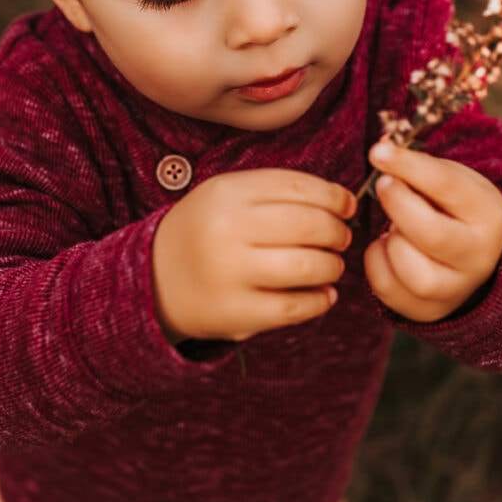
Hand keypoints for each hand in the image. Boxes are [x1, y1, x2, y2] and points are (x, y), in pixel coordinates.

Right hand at [152, 169, 356, 342]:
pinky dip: (320, 300)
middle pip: (308, 225)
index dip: (333, 196)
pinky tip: (323, 293)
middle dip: (337, 231)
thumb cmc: (207, 230)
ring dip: (332, 265)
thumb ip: (278, 191)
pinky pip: (295, 307)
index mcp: (227, 193)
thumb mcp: (228, 195)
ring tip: (332, 264)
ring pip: (307, 266)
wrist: (155, 280)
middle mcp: (227, 230)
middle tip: (342, 236)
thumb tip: (342, 201)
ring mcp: (230, 274)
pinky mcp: (236, 314)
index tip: (347, 205)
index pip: (298, 187)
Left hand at [363, 141, 501, 322]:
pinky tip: (389, 247)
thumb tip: (381, 149)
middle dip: (398, 203)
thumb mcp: (450, 181)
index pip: (447, 186)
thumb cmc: (453, 209)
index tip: (378, 152)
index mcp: (488, 215)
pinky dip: (377, 261)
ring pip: (413, 271)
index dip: (407, 165)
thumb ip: (419, 166)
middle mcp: (478, 257)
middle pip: (432, 233)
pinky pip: (387, 287)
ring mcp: (455, 289)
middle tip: (382, 184)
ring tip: (396, 227)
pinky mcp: (427, 309)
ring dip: (392, 242)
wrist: (473, 258)